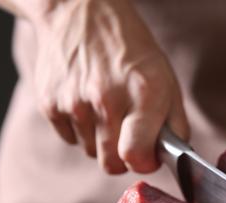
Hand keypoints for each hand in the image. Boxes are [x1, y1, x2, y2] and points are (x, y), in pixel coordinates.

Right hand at [30, 0, 187, 172]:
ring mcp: (75, 103)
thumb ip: (175, 123)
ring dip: (100, 140)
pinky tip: (85, 101)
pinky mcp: (50, 104)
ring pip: (90, 152)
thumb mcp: (166, 79)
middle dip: (121, 158)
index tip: (146, 155)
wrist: (80, 12)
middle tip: (127, 137)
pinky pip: (69, 138)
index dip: (144, 162)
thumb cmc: (130, 51)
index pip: (136, 156)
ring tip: (105, 108)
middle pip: (110, 165)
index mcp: (143, 94)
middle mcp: (107, 100)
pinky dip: (79, 128)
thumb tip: (173, 158)